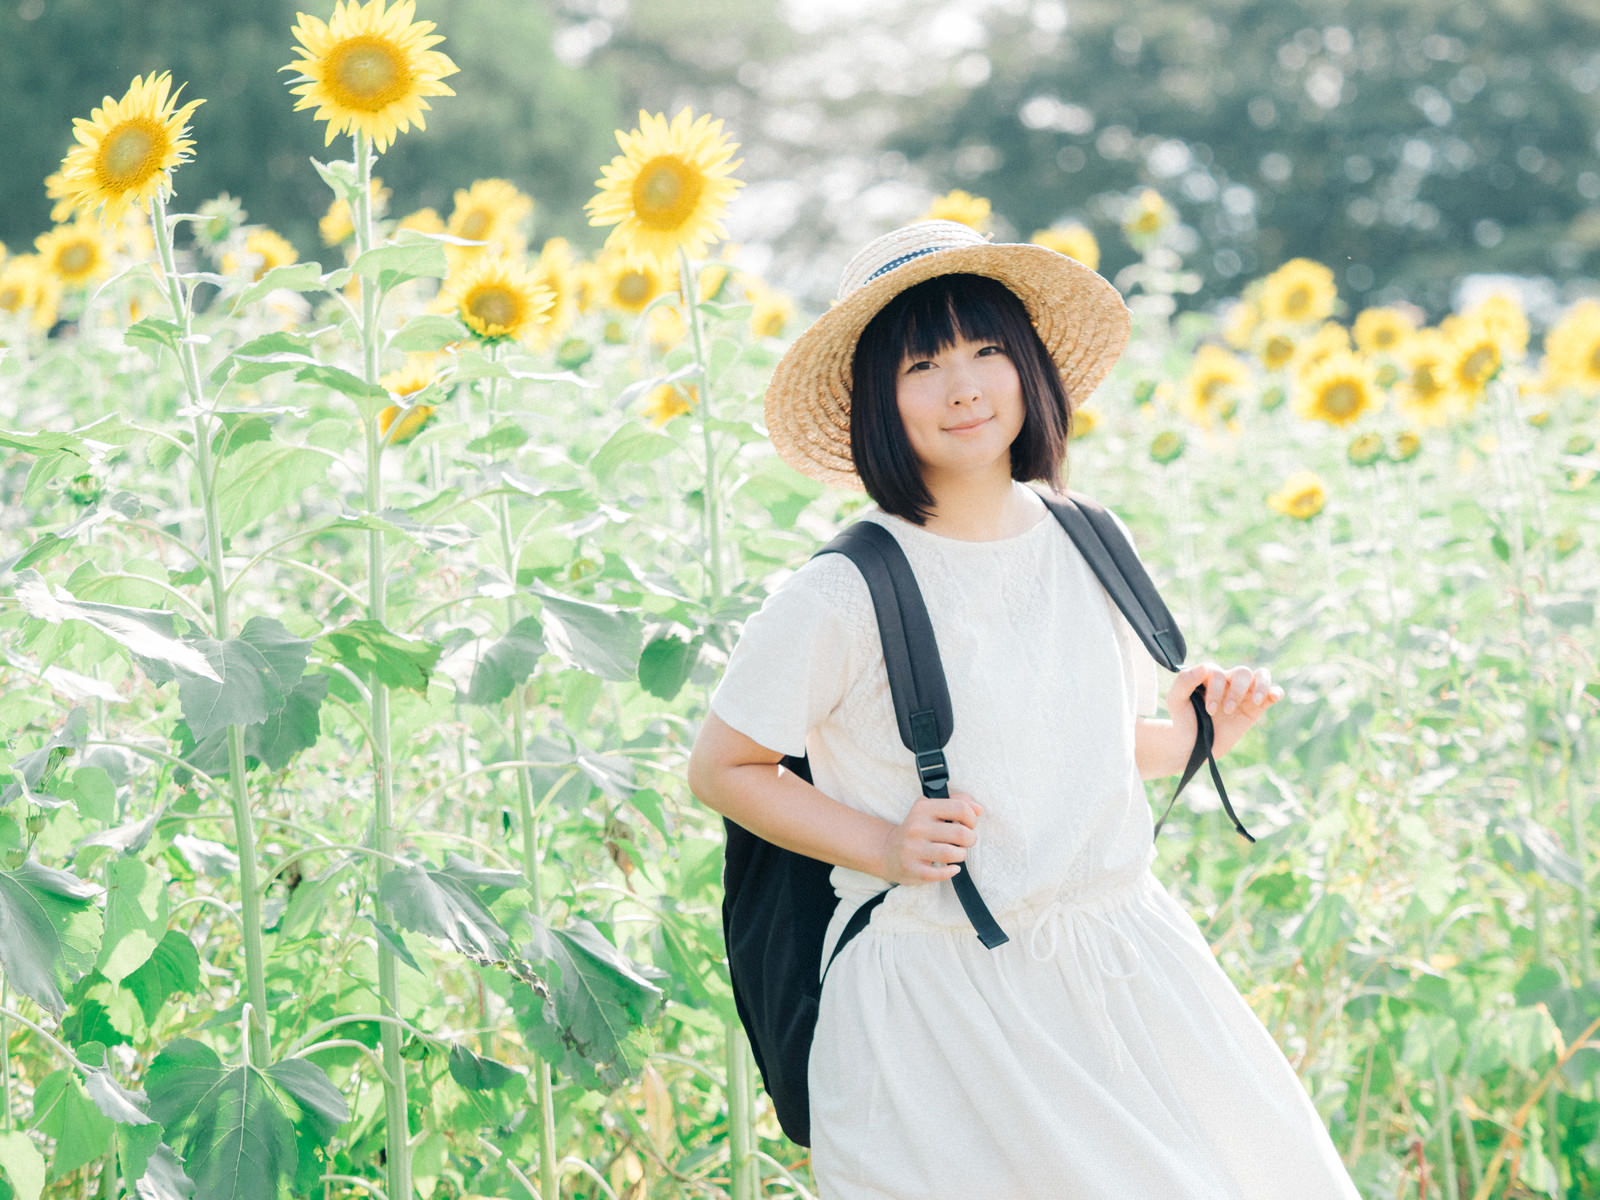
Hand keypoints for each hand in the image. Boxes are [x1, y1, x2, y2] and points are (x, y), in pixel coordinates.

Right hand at [879, 790, 981, 884]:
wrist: (888, 851)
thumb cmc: (918, 829)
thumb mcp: (932, 809)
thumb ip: (956, 802)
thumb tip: (978, 808)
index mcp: (923, 808)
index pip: (961, 808)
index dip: (972, 818)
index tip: (969, 824)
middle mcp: (916, 827)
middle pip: (960, 833)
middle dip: (970, 839)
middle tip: (965, 841)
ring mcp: (912, 848)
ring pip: (952, 854)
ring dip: (961, 855)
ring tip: (956, 853)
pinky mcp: (911, 868)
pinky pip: (939, 874)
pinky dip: (951, 872)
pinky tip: (952, 868)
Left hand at [1166, 663, 1282, 758]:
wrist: (1192, 744)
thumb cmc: (1183, 719)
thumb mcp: (1175, 700)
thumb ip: (1185, 680)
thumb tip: (1205, 666)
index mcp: (1210, 676)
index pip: (1219, 672)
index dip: (1216, 689)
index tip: (1209, 710)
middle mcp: (1228, 681)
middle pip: (1242, 672)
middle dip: (1236, 692)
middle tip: (1225, 711)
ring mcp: (1243, 694)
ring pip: (1260, 676)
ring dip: (1260, 687)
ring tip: (1255, 702)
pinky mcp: (1255, 708)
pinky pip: (1271, 693)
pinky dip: (1276, 691)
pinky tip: (1275, 696)